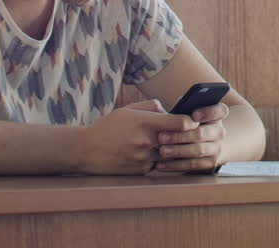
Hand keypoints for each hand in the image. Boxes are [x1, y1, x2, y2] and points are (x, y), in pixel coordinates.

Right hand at [77, 99, 210, 174]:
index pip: (181, 123)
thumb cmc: (108, 127)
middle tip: (187, 134)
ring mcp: (144, 158)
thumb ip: (151, 106)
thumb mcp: (128, 110)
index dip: (190, 122)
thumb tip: (169, 110)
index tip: (192, 121)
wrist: (86, 150)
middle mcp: (147, 141)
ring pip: (169, 154)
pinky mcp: (141, 171)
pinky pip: (158, 165)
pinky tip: (151, 155)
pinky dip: (157, 160)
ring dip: (170, 150)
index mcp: (146, 123)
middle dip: (182, 137)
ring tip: (166, 144)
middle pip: (178, 140)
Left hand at [154, 102, 229, 173]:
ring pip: (197, 150)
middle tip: (161, 137)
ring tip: (162, 151)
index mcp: (217, 115)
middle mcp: (219, 132)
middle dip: (180, 136)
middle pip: (201, 134)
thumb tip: (160, 109)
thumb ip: (182, 109)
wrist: (209, 142)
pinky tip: (162, 164)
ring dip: (178, 151)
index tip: (193, 115)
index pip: (219, 111)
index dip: (207, 113)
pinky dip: (176, 165)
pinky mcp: (211, 163)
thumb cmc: (191, 123)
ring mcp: (217, 148)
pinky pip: (193, 165)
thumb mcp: (191, 112)